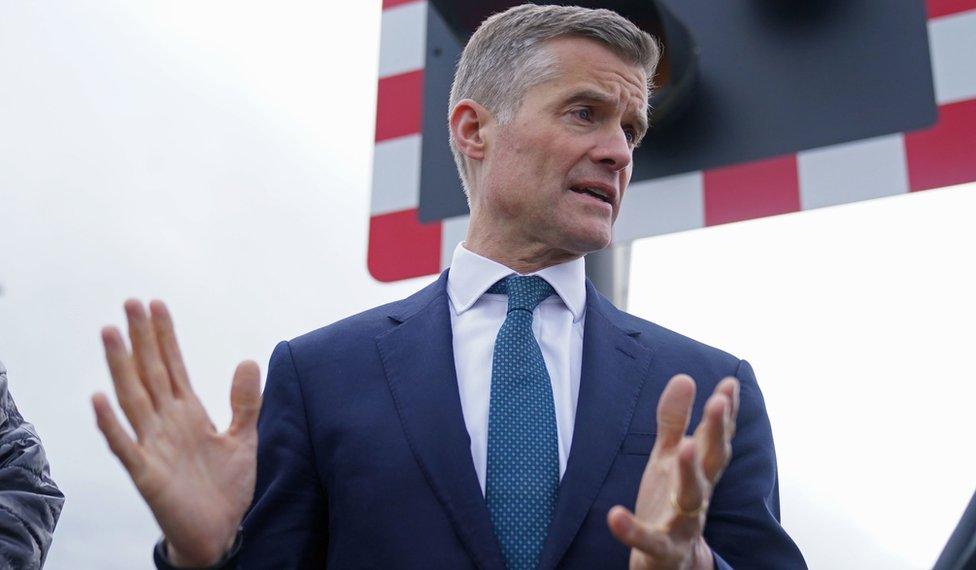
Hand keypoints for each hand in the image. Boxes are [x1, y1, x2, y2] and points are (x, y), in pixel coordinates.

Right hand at [92, 300, 260, 566]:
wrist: (220, 532)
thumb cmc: (225, 487)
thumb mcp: (244, 438)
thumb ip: (244, 402)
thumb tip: (249, 359)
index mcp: (188, 413)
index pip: (173, 365)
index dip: (164, 336)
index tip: (155, 304)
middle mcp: (166, 423)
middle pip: (150, 372)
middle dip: (141, 339)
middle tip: (130, 302)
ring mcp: (153, 446)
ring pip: (132, 399)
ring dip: (120, 367)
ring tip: (110, 333)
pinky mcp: (147, 474)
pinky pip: (125, 446)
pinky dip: (111, 425)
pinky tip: (99, 400)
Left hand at [607, 374, 739, 569]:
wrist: (667, 562)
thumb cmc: (669, 502)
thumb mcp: (667, 458)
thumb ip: (674, 420)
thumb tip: (684, 377)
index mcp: (698, 471)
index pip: (715, 438)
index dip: (724, 412)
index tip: (730, 383)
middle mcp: (698, 494)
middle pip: (712, 461)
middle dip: (716, 432)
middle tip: (718, 402)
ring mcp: (683, 523)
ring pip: (692, 497)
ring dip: (690, 472)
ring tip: (683, 447)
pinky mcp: (663, 550)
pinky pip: (649, 540)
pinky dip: (632, 530)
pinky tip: (615, 515)